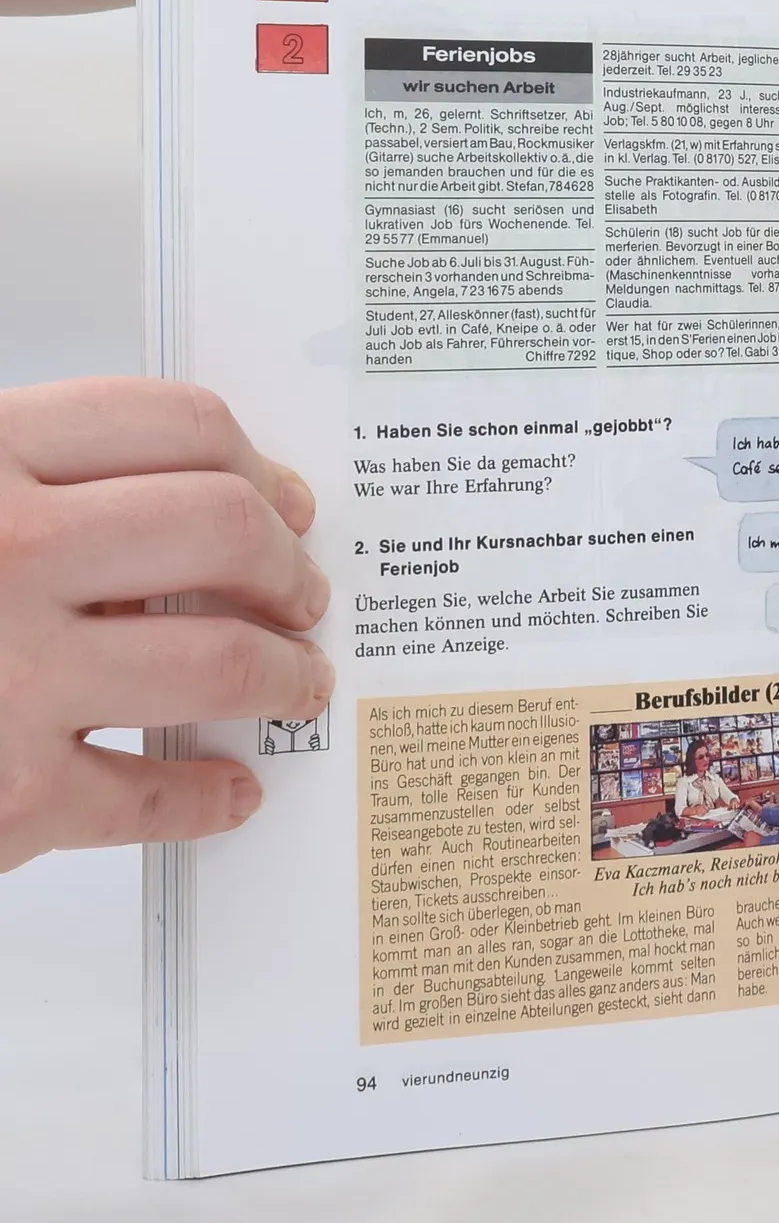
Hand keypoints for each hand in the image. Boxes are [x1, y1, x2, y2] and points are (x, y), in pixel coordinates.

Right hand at [0, 378, 333, 870]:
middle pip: (225, 530)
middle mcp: (2, 554)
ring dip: (284, 674)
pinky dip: (208, 796)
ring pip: (219, 661)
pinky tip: (229, 790)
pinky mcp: (7, 798)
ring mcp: (9, 678)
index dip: (256, 465)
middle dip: (289, 568)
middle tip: (304, 595)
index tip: (286, 502)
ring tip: (298, 682)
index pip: (173, 424)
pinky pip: (149, 795)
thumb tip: (180, 514)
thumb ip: (28, 487)